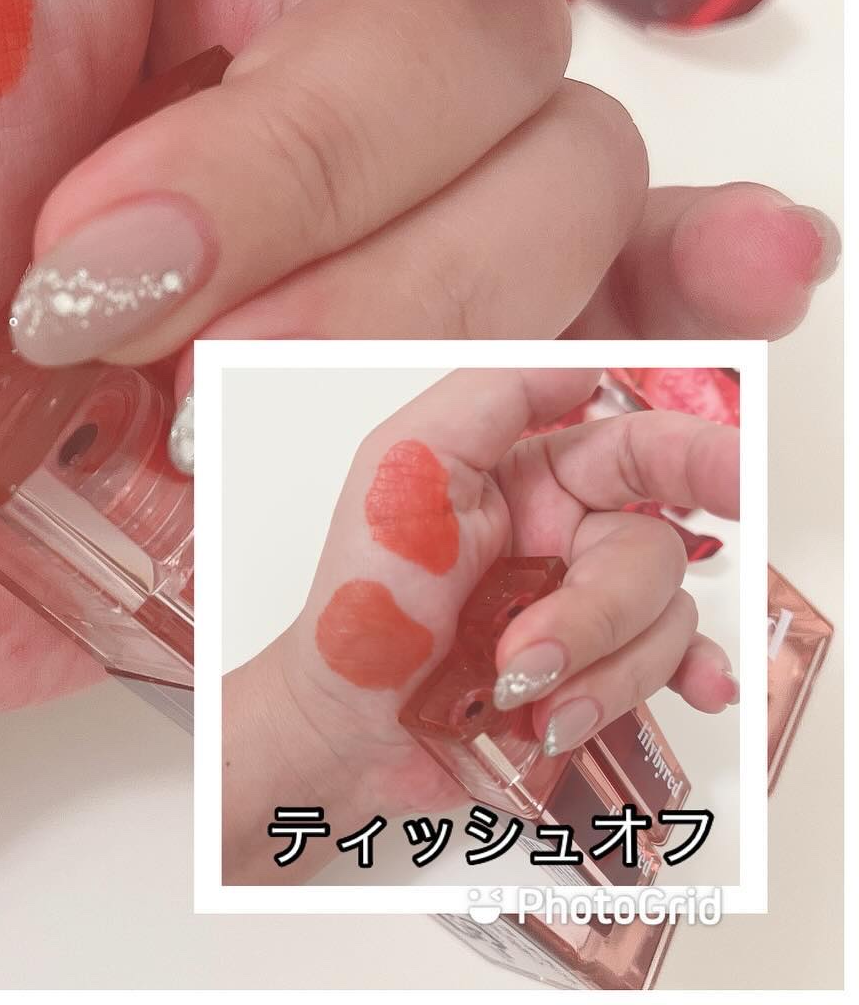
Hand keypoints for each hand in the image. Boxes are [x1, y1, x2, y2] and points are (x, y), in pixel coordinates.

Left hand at [223, 368, 737, 882]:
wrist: (345, 723)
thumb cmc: (363, 597)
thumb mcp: (404, 465)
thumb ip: (493, 396)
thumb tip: (587, 362)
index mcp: (529, 476)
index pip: (638, 447)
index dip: (701, 455)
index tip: (741, 476)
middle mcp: (566, 536)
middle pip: (655, 550)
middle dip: (597, 609)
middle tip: (522, 649)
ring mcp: (584, 610)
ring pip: (664, 622)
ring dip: (594, 670)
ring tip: (516, 694)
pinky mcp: (594, 676)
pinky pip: (669, 675)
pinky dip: (668, 690)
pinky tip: (681, 698)